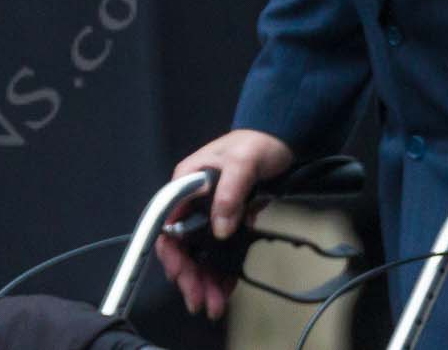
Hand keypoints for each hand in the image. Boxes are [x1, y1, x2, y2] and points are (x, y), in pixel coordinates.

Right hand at [153, 129, 294, 320]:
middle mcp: (192, 202)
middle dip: (189, 276)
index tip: (180, 276)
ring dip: (204, 280)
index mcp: (185, 184)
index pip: (167, 223)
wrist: (280, 141)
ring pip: (199, 254)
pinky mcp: (228, 222)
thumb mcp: (243, 164)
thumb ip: (229, 194)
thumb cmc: (256, 145)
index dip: (171, 252)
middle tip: (201, 302)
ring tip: (214, 305)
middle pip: (182, 245)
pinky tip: (225, 289)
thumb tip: (219, 229)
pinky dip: (220, 273)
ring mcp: (209, 214)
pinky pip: (219, 253)